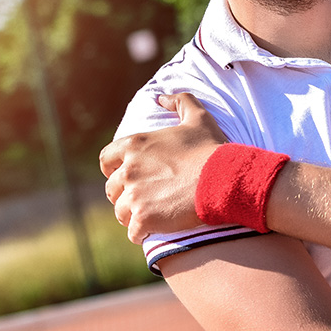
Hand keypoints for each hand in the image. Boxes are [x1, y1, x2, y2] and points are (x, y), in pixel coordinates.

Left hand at [99, 93, 226, 242]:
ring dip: (133, 215)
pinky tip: (156, 230)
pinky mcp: (143, 219)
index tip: (128, 176)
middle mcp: (129, 170)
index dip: (114, 169)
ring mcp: (134, 196)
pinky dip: (142, 233)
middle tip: (143, 199)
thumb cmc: (212, 149)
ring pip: (121, 212)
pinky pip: (133, 232)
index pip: (105, 159)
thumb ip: (178, 101)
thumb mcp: (198, 117)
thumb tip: (160, 97)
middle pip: (112, 189)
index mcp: (135, 145)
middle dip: (124, 195)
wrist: (225, 179)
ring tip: (151, 217)